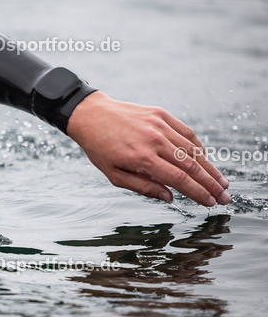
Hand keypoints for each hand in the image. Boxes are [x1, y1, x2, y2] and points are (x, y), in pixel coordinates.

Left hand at [66, 91, 229, 206]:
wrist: (90, 114)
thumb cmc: (99, 148)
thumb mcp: (113, 174)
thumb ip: (143, 187)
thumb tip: (170, 198)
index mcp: (141, 158)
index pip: (179, 179)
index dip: (198, 193)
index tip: (211, 203)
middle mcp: (154, 140)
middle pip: (191, 165)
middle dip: (211, 184)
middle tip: (225, 197)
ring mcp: (159, 125)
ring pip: (192, 149)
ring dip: (210, 167)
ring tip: (221, 182)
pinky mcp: (161, 114)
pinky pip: (186, 132)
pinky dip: (198, 147)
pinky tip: (205, 160)